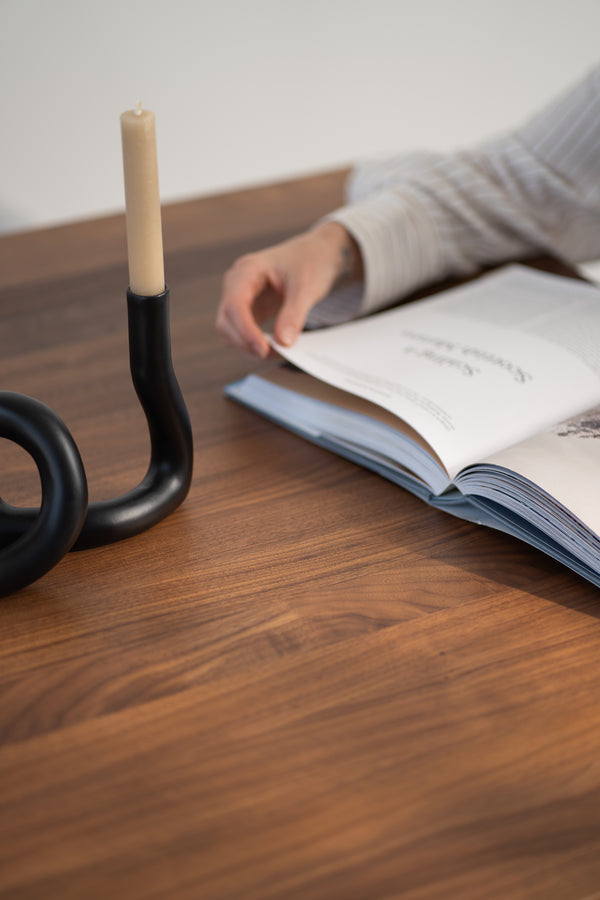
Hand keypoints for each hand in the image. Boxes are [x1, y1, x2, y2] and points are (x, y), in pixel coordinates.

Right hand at [216, 221, 362, 357]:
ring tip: (279, 353)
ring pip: (230, 331)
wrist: (319, 254)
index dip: (245, 330)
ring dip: (248, 347)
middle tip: (273, 355)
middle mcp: (238, 284)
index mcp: (247, 270)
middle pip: (226, 320)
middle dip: (245, 342)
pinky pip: (243, 333)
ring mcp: (241, 298)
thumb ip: (294, 314)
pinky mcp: (250, 311)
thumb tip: (282, 343)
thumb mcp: (307, 287)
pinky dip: (255, 345)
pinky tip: (276, 349)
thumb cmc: (312, 262)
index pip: (234, 304)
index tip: (262, 350)